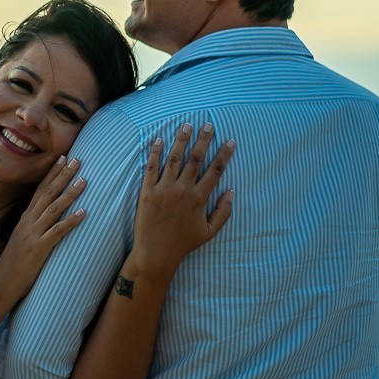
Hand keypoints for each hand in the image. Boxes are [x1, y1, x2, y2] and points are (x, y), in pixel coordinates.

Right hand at [0, 156, 86, 298]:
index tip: (62, 158)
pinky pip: (57, 231)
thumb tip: (45, 218)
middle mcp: (28, 222)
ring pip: (54, 208)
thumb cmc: (14, 263)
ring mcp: (33, 234)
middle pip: (47, 193)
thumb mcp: (22, 239)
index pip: (39, 189)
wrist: (2, 282)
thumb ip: (33, 227)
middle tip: (76, 160)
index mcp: (25, 218)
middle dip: (62, 175)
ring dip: (69, 193)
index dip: (51, 173)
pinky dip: (70, 221)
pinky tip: (83, 212)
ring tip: (84, 181)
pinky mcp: (39, 248)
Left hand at [131, 123, 234, 280]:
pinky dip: (155, 153)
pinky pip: (151, 168)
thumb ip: (223, 212)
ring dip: (181, 141)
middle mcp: (182, 190)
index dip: (224, 155)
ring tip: (186, 125)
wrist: (156, 253)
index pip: (215, 171)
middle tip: (208, 125)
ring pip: (174, 159)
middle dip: (203, 140)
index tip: (230, 141)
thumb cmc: (183, 243)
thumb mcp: (209, 231)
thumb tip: (231, 192)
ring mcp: (163, 189)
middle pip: (195, 159)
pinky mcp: (147, 191)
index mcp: (199, 199)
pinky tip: (158, 140)